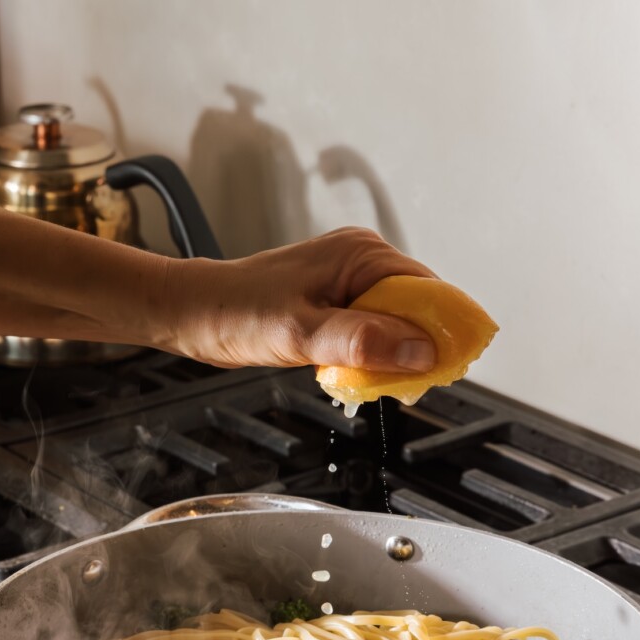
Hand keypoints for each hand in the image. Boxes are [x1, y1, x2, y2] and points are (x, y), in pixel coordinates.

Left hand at [164, 228, 437, 372]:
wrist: (192, 313)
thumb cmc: (235, 314)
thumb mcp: (301, 334)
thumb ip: (361, 341)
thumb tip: (419, 349)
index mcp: (362, 255)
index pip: (429, 290)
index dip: (444, 330)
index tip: (447, 368)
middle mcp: (362, 260)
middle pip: (418, 307)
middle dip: (418, 347)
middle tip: (406, 383)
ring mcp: (349, 280)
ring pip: (396, 322)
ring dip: (393, 354)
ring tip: (377, 380)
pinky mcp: (335, 301)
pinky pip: (372, 329)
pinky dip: (372, 354)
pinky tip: (357, 373)